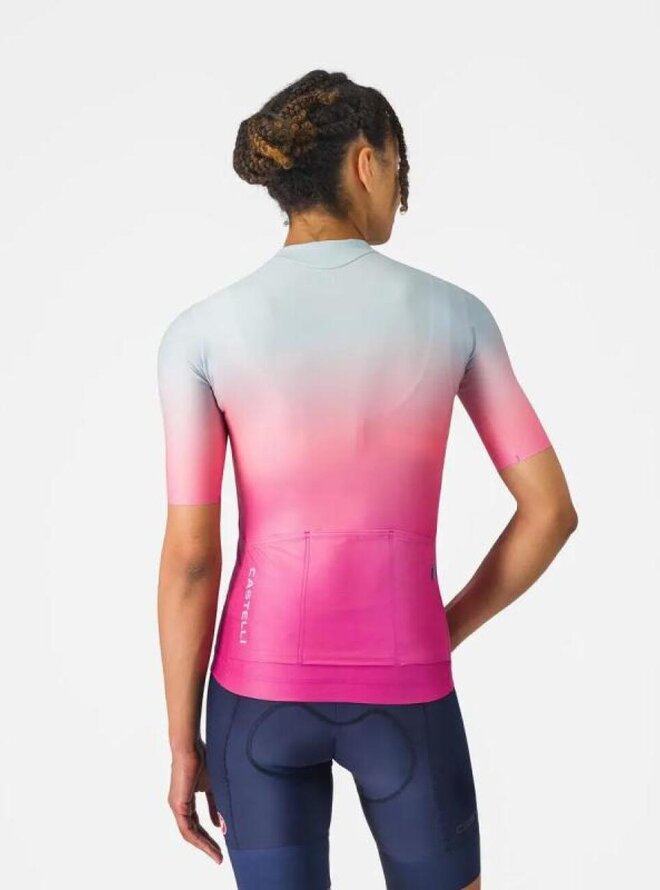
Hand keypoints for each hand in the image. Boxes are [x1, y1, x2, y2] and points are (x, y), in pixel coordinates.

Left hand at [167, 741, 225, 864]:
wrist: (190, 747)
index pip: (197, 824)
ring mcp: (177, 806)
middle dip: (207, 845)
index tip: (221, 845)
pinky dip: (199, 838)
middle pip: (193, 832)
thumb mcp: (212, 786)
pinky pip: (187, 828)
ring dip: (204, 845)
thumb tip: (218, 823)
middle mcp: (179, 806)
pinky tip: (209, 844)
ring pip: (190, 833)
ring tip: (216, 855)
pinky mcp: (178, 805)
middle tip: (219, 857)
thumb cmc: (202, 760)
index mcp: (186, 801)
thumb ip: (214, 804)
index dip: (208, 836)